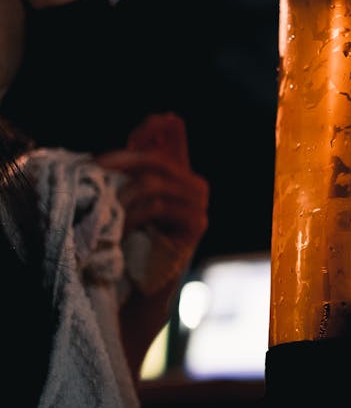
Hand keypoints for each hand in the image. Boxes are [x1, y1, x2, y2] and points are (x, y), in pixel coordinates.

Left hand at [96, 111, 208, 293]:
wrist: (138, 287)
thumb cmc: (129, 242)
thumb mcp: (128, 199)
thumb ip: (132, 171)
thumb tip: (128, 137)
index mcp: (179, 176)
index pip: (174, 141)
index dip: (160, 128)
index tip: (146, 120)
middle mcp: (195, 186)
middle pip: (158, 160)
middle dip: (124, 159)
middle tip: (95, 166)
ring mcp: (198, 205)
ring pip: (155, 183)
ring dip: (123, 191)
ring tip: (101, 201)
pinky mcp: (196, 224)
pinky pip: (159, 206)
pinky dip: (134, 211)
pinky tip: (119, 221)